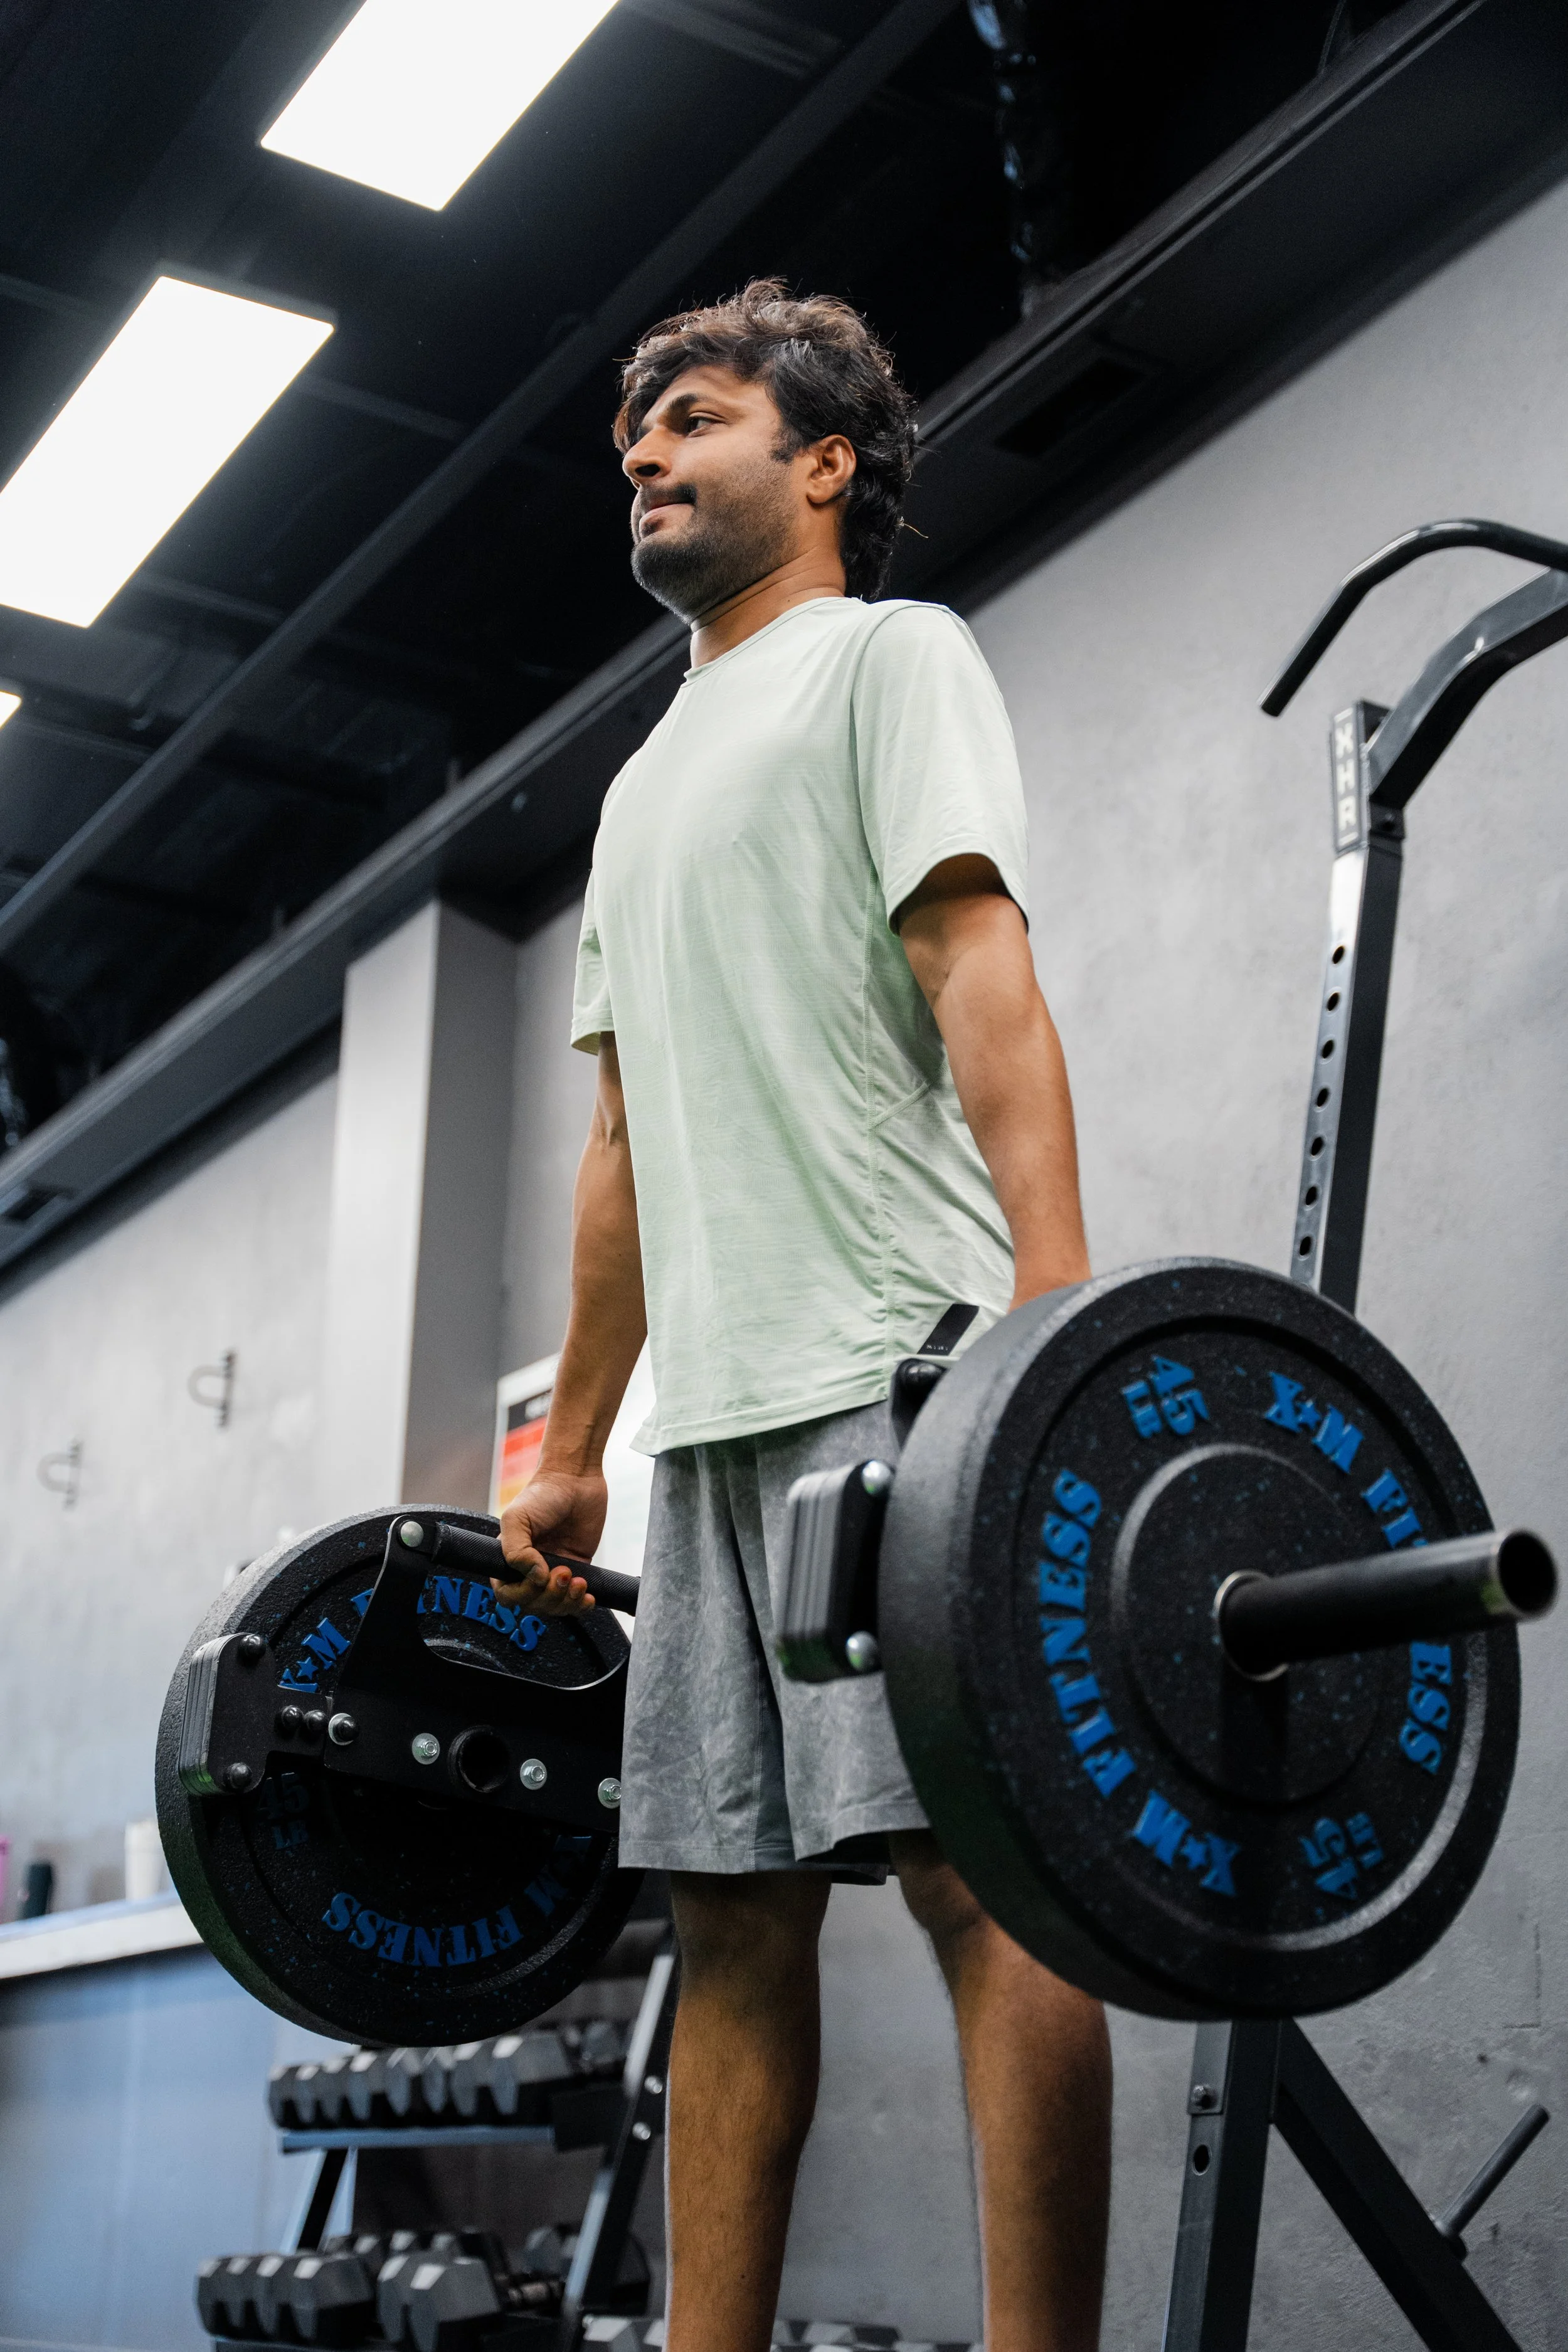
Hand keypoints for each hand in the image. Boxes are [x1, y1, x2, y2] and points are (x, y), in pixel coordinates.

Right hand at [495, 1469, 608, 1617]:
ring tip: (577, 1579)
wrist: (576, 1479)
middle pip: (533, 1604)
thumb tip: (536, 1578)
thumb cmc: (542, 1493)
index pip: (508, 1595)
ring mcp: (553, 1571)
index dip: (522, 1594)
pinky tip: (588, 1595)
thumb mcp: (516, 1518)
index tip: (538, 1577)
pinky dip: (581, 1605)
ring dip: (567, 1601)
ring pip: (555, 1607)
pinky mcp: (577, 1569)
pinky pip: (576, 1600)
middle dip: (550, 1596)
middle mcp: (529, 1569)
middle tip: (563, 1572)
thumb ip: (516, 1551)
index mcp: (509, 1559)